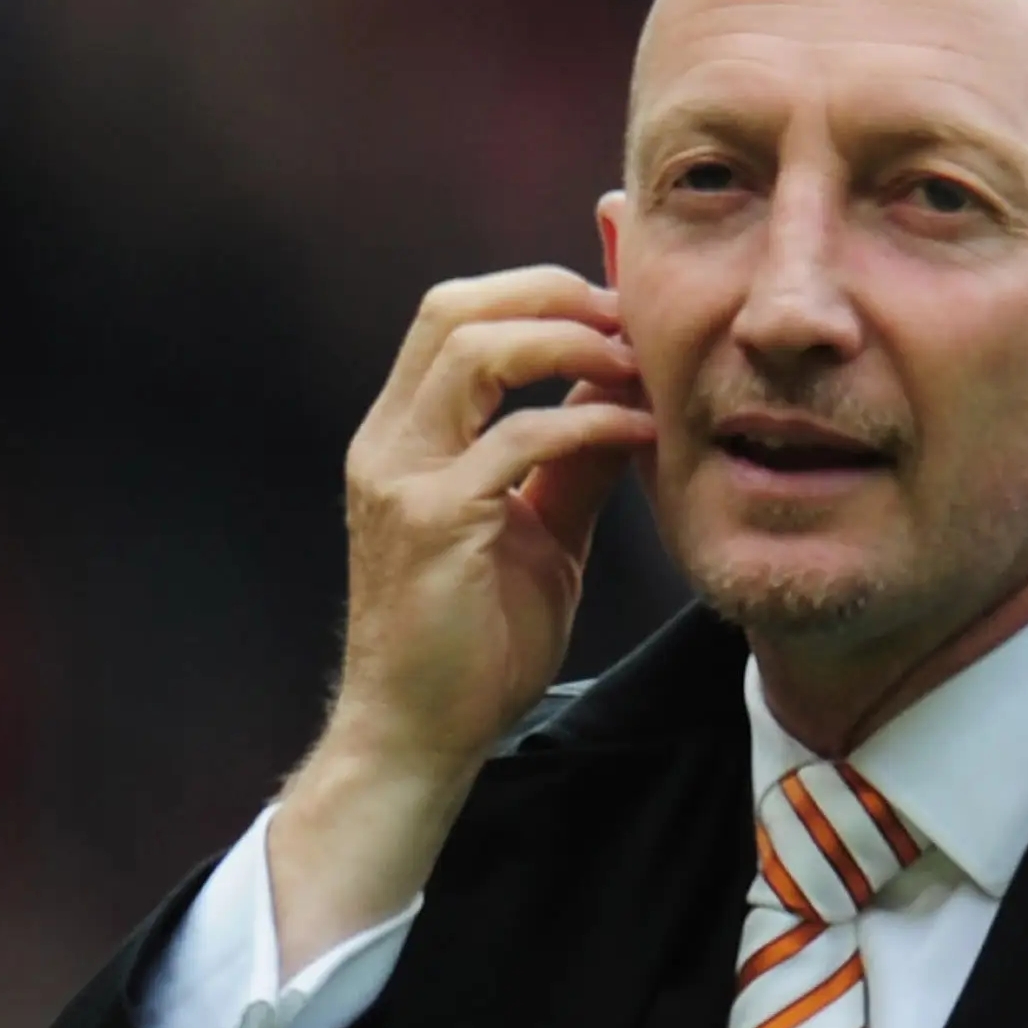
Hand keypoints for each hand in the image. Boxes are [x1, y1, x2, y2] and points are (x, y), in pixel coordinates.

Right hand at [269, 267, 655, 964]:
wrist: (421, 733)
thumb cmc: (474, 642)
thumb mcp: (537, 530)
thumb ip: (568, 459)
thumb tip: (616, 390)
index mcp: (403, 436)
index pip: (454, 317)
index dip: (536, 293)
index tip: (617, 310)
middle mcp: (388, 442)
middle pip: (453, 307)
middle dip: (551, 293)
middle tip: (632, 318)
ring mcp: (401, 477)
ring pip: (473, 348)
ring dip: (569, 341)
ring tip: (638, 364)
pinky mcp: (432, 521)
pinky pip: (517, 438)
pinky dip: (587, 421)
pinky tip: (639, 434)